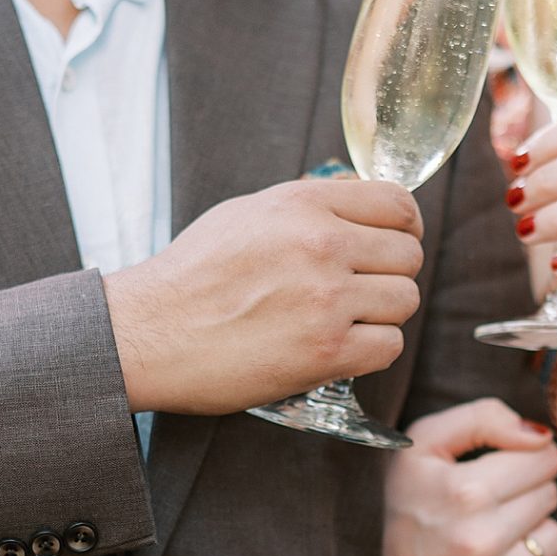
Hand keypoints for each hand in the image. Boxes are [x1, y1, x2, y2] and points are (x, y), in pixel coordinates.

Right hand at [103, 176, 422, 416]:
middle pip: (408, 256)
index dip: (404, 227)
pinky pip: (389, 347)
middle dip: (390, 274)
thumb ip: (306, 207)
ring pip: (405, 301)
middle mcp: (321, 244)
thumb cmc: (190, 277)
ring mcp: (327, 299)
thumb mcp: (246, 214)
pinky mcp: (326, 352)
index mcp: (303, 204)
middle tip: (361, 290)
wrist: (148, 333)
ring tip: (343, 321)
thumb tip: (354, 207)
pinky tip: (338, 348)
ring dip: (381, 315)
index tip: (392, 244)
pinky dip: (370, 351)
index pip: (397, 203)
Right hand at [377, 401, 556, 555]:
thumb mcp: (422, 440)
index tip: (504, 461)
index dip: (528, 455)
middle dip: (526, 488)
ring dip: (531, 528)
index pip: (545, 460)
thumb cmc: (389, 494)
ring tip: (491, 525)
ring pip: (553, 539)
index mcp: (466, 491)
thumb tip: (541, 436)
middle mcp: (479, 541)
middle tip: (489, 494)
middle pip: (549, 496)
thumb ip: (485, 418)